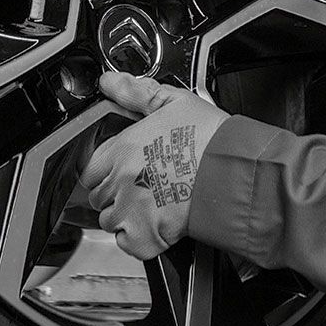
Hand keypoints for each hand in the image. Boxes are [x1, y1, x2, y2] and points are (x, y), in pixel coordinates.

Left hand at [81, 71, 228, 259]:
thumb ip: (135, 93)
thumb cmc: (211, 138)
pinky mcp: (146, 236)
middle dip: (115, 193)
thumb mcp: (174, 102)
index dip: (104, 171)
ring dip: (124, 216)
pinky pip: (126, 243)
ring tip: (150, 206)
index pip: (90, 168)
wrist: (235, 171)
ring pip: (109, 220)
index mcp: (122, 148)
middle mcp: (121, 180)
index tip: (120, 171)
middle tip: (141, 188)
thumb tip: (110, 82)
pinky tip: (155, 224)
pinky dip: (137, 239)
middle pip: (97, 196)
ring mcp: (131, 210)